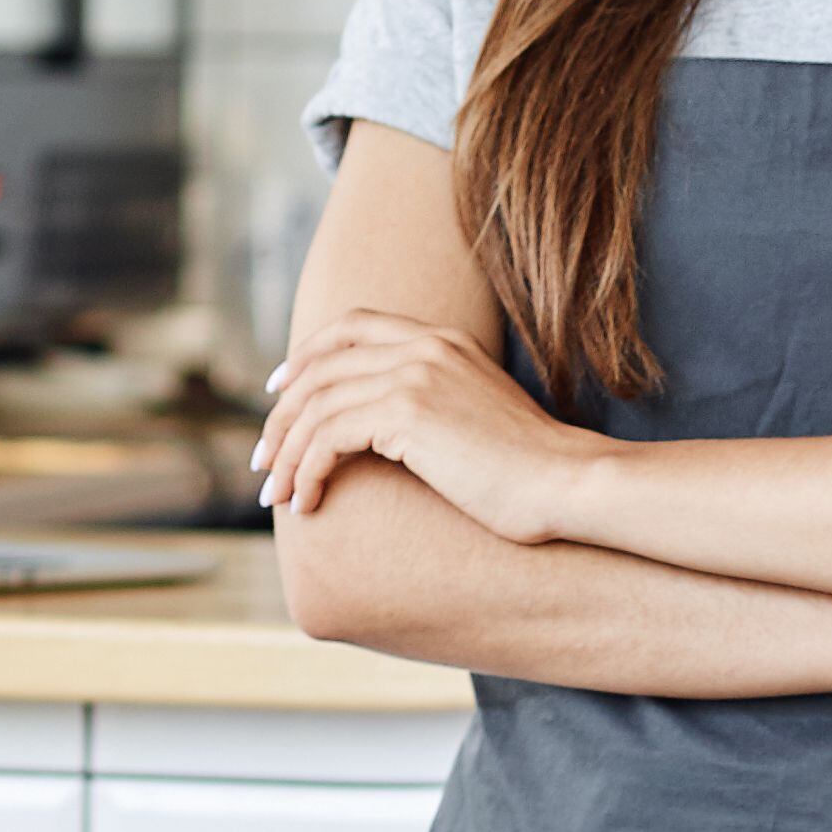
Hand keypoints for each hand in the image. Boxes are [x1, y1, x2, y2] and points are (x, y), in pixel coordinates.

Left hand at [253, 309, 596, 539]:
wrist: (568, 483)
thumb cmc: (528, 471)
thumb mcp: (475, 418)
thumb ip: (431, 405)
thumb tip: (383, 433)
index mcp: (440, 340)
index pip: (350, 327)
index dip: (304, 356)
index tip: (278, 392)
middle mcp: (423, 347)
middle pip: (319, 368)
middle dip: (280, 416)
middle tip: (263, 460)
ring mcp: (415, 376)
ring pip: (315, 407)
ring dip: (286, 454)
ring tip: (277, 495)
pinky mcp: (407, 414)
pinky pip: (328, 438)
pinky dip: (307, 471)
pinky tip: (308, 503)